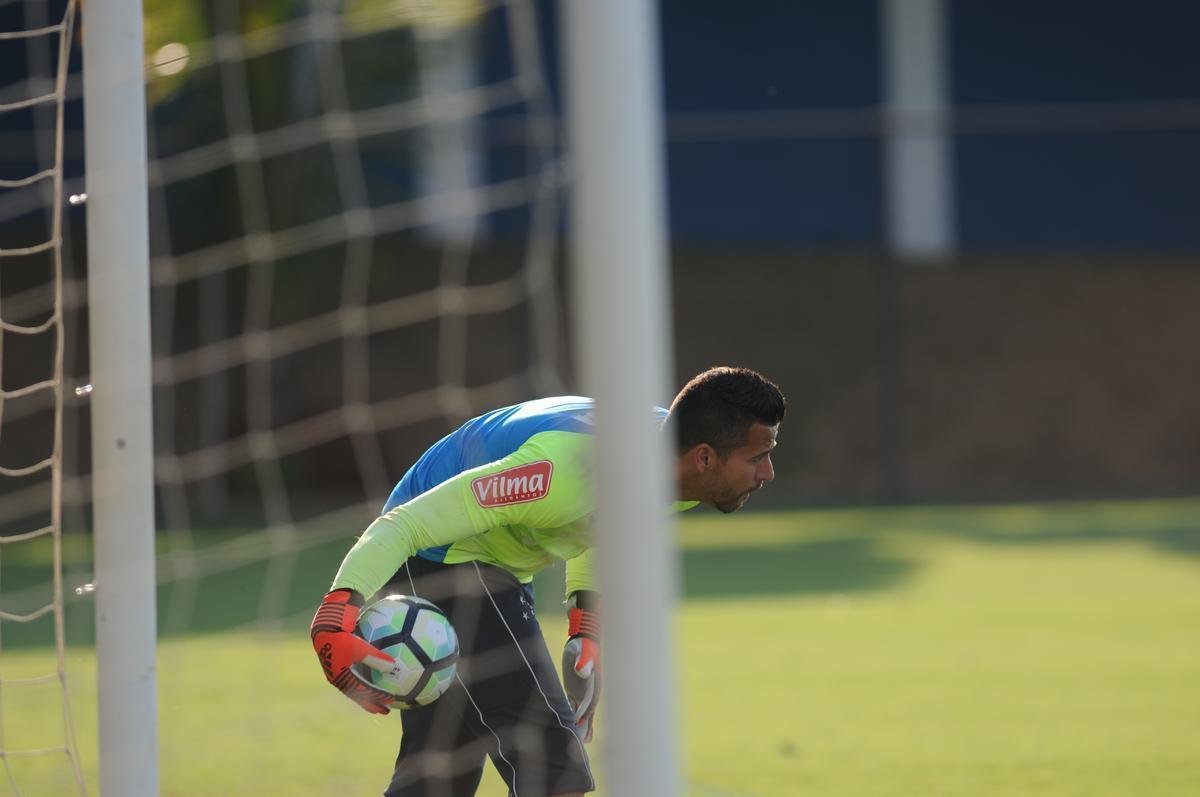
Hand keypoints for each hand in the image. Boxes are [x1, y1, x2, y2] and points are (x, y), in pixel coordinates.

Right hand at [310, 589, 395, 713]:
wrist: (325, 624)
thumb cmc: (341, 636)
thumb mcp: (360, 647)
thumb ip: (375, 658)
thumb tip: (393, 667)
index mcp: (342, 678)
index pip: (362, 693)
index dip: (377, 698)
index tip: (390, 702)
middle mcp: (339, 678)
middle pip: (358, 695)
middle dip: (372, 703)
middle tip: (386, 710)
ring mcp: (339, 670)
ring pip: (356, 687)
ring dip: (368, 694)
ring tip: (381, 698)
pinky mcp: (341, 662)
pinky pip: (356, 675)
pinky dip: (366, 679)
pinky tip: (376, 676)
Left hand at [561, 599, 600, 741]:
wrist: (582, 640)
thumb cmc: (583, 645)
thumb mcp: (583, 652)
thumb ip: (583, 661)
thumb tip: (583, 670)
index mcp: (593, 685)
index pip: (588, 704)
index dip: (583, 716)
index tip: (577, 727)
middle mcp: (589, 691)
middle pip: (588, 713)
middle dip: (585, 726)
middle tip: (582, 743)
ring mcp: (581, 692)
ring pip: (581, 712)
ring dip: (580, 725)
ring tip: (581, 742)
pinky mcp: (573, 690)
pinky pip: (573, 706)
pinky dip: (573, 717)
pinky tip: (571, 726)